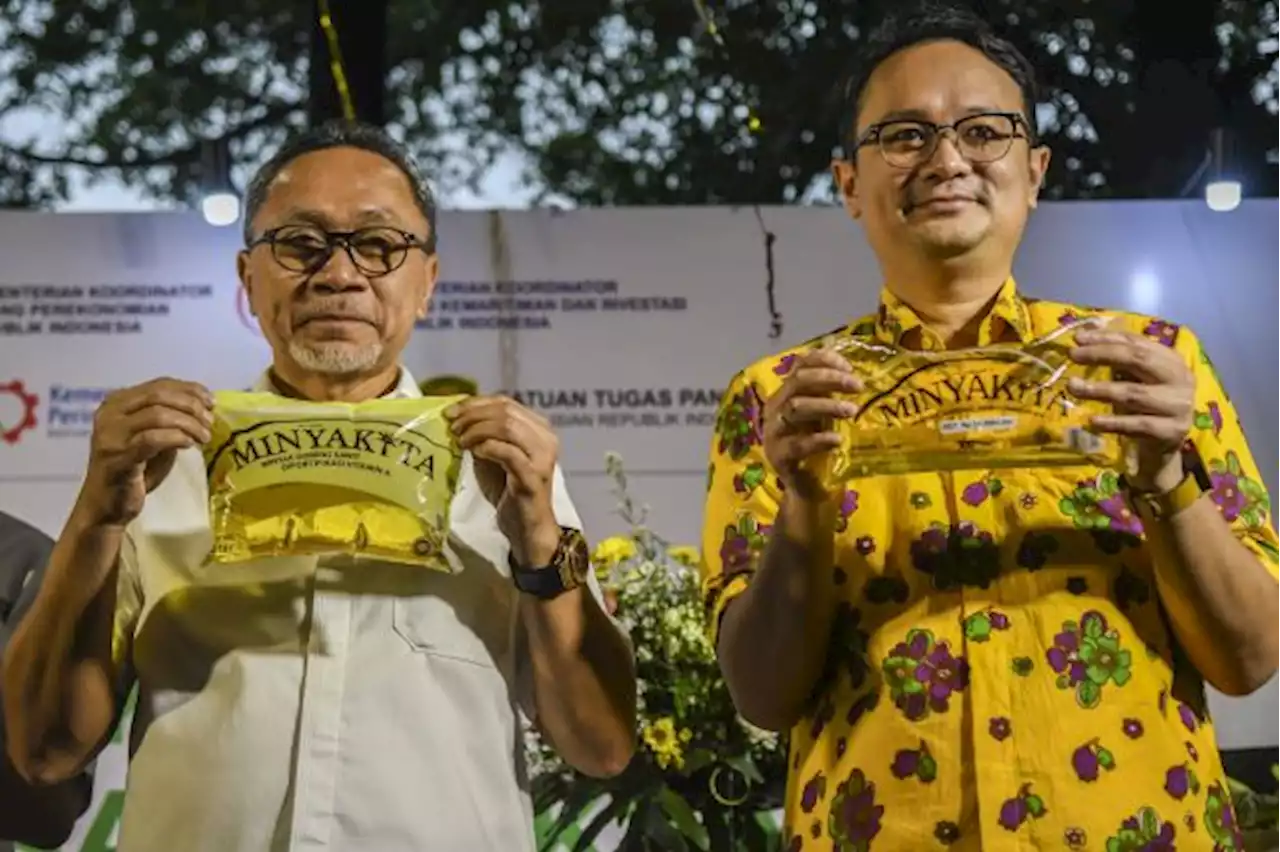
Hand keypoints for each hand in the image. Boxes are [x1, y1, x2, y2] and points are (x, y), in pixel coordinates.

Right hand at [79, 378, 212, 526]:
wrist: (108, 506)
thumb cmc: (135, 472)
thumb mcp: (155, 438)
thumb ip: (170, 419)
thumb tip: (203, 406)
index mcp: (117, 403)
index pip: (158, 384)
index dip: (189, 389)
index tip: (211, 402)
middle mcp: (109, 414)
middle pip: (158, 395)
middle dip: (191, 405)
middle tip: (209, 422)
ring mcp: (110, 434)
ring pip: (157, 414)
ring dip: (188, 423)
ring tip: (204, 437)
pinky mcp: (117, 457)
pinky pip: (152, 439)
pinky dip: (176, 437)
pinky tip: (189, 445)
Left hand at [447, 395, 560, 563]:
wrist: (527, 527)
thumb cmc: (509, 491)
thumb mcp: (494, 456)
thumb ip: (484, 434)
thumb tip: (459, 416)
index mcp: (539, 428)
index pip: (506, 402)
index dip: (475, 403)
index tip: (451, 411)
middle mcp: (546, 438)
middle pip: (506, 411)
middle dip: (473, 415)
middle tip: (453, 427)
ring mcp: (542, 457)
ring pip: (508, 427)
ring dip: (478, 430)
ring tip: (461, 441)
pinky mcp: (533, 476)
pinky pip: (508, 452)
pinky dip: (488, 447)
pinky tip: (474, 452)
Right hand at [763, 348, 861, 500]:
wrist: (807, 487)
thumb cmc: (817, 446)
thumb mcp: (823, 415)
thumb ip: (830, 395)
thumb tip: (854, 374)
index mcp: (786, 394)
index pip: (799, 364)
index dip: (823, 360)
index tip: (850, 367)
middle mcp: (775, 408)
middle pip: (798, 381)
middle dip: (830, 378)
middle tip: (857, 386)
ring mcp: (774, 432)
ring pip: (795, 408)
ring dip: (827, 405)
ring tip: (851, 410)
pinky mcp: (778, 456)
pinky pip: (797, 444)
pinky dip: (819, 439)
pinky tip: (837, 440)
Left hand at [1069, 328, 1194, 491]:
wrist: (1165, 446)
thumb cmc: (1145, 406)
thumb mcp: (1134, 379)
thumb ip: (1116, 357)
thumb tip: (1083, 334)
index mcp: (1171, 360)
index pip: (1137, 342)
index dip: (1106, 338)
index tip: (1077, 339)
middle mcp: (1180, 379)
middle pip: (1139, 360)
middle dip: (1103, 355)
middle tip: (1073, 355)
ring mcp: (1179, 406)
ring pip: (1135, 393)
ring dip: (1100, 390)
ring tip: (1073, 387)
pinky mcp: (1171, 431)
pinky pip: (1138, 424)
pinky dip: (1113, 422)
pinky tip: (1092, 421)